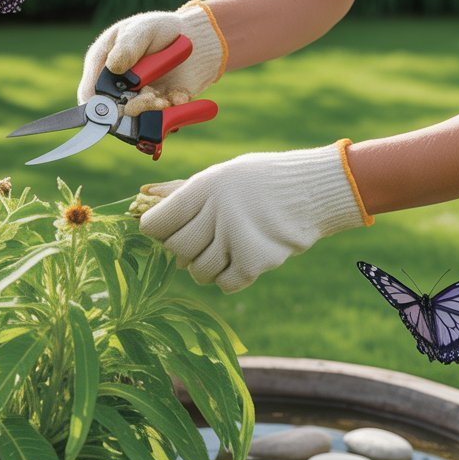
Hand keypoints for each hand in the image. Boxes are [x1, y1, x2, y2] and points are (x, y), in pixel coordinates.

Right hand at [77, 0, 226, 115]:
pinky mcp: (156, 111)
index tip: (117, 106)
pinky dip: (172, 113)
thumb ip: (128, 46)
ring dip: (154, 113)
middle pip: (113, 113)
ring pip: (137, 122)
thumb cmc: (161, 30)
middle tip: (153, 98)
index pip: (89, 93)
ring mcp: (136, 101)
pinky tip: (179, 96)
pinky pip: (161, 123)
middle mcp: (115, 87)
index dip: (99, 105)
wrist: (194, 42)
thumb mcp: (143, 29)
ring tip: (167, 99)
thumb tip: (114, 66)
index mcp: (102, 64)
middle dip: (135, 108)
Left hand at [138, 141, 372, 292]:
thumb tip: (142, 200)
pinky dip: (227, 279)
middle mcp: (217, 212)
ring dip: (206, 266)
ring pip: (199, 272)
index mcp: (205, 187)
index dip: (156, 230)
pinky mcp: (256, 262)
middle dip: (183, 250)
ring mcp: (237, 238)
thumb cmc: (262, 180)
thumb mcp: (222, 175)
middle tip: (200, 240)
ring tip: (223, 249)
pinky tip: (239, 261)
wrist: (316, 189)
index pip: (158, 222)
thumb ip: (185, 192)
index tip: (162, 231)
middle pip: (177, 249)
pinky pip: (224, 284)